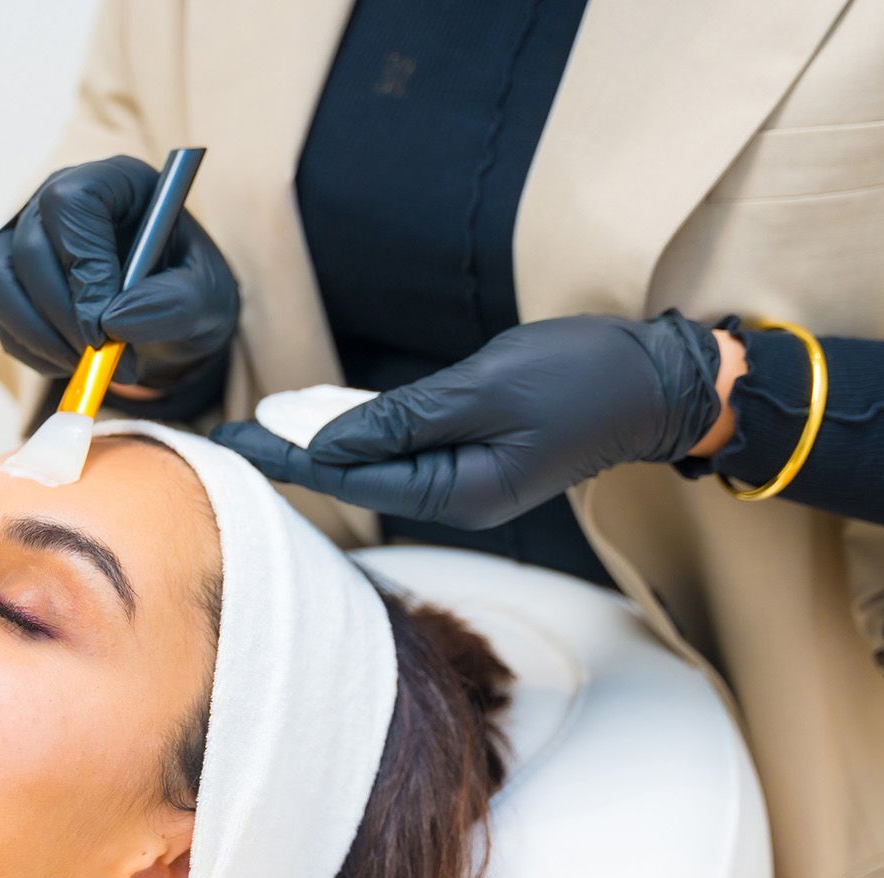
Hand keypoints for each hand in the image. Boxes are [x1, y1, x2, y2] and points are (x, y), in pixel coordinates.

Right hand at [0, 155, 238, 390]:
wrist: (170, 314)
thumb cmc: (189, 291)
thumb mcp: (209, 297)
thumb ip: (178, 303)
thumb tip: (114, 323)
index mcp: (112, 181)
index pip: (72, 204)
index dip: (82, 265)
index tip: (106, 325)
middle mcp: (57, 200)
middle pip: (30, 247)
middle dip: (64, 316)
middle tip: (103, 361)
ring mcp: (23, 238)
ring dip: (40, 337)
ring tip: (91, 369)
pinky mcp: (8, 282)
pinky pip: (0, 318)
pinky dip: (34, 352)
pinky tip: (75, 364)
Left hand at [210, 311, 726, 528]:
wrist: (655, 381)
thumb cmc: (582, 376)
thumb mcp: (487, 387)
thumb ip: (405, 417)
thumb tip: (330, 441)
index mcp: (458, 492)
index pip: (351, 477)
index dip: (288, 457)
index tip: (235, 439)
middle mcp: (455, 495)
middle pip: (354, 476)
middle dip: (290, 455)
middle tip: (228, 434)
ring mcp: (465, 477)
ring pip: (375, 462)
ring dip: (319, 443)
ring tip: (260, 428)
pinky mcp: (473, 452)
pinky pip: (403, 446)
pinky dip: (360, 430)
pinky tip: (322, 418)